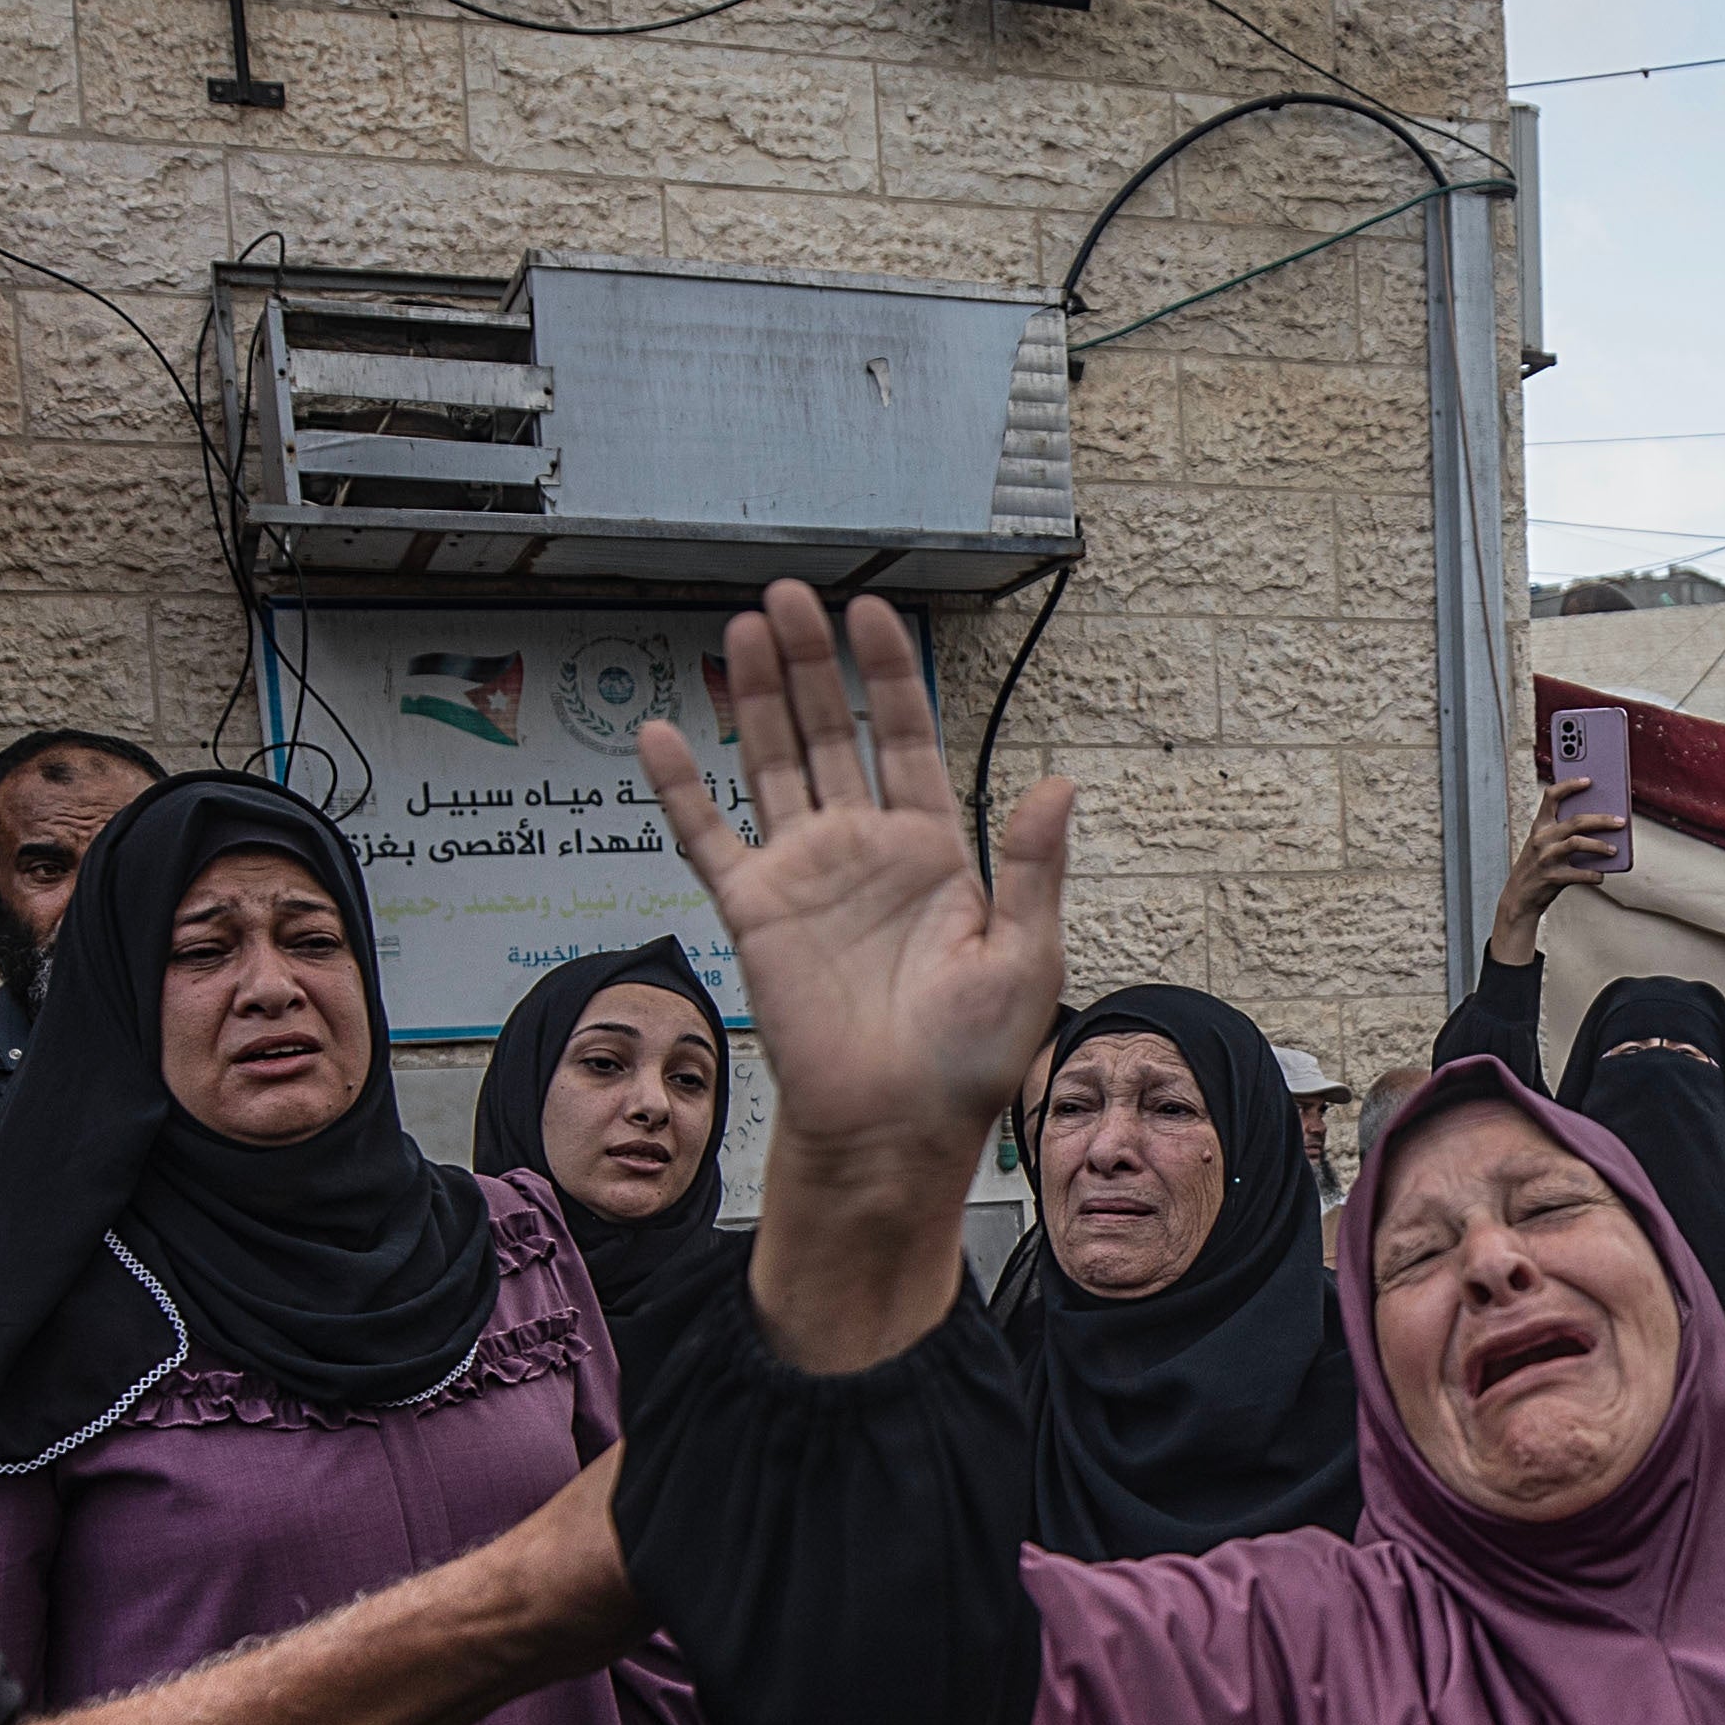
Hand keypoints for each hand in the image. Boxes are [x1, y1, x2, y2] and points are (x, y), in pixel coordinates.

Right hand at [638, 586, 1062, 1367]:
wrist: (897, 1127)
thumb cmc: (969, 1059)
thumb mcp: (1026, 957)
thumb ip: (1035, 868)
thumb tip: (1060, 786)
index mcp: (936, 852)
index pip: (906, 740)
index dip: (888, 677)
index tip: (873, 615)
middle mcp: (866, 851)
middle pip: (833, 734)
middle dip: (812, 664)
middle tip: (791, 597)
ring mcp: (806, 878)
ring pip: (775, 765)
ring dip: (759, 700)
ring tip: (743, 630)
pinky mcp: (756, 914)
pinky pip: (710, 839)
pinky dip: (683, 789)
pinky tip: (664, 734)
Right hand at [1485, 793, 1627, 963]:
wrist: (1519, 897)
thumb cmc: (1537, 866)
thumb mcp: (1542, 843)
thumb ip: (1562, 832)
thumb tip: (1599, 824)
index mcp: (1539, 826)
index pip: (1551, 796)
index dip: (1569, 785)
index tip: (1588, 780)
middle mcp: (1541, 838)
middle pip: (1575, 821)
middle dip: (1601, 819)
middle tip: (1620, 821)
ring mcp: (1546, 858)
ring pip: (1577, 843)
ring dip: (1600, 846)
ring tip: (1613, 849)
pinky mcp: (1552, 878)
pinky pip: (1580, 874)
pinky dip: (1594, 875)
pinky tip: (1601, 875)